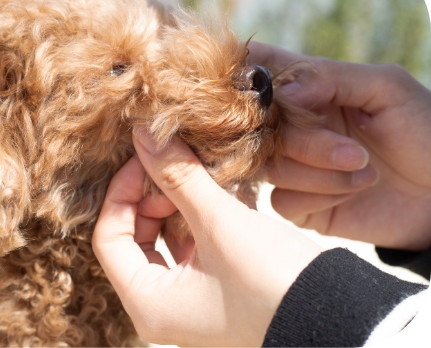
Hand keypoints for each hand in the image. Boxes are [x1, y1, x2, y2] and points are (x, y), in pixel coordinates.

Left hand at [92, 128, 321, 346]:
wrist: (342, 319)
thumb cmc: (275, 283)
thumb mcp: (220, 224)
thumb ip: (179, 175)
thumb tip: (144, 132)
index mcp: (148, 304)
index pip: (108, 237)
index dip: (122, 191)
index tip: (148, 158)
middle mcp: (162, 307)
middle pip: (133, 236)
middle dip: (152, 196)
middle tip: (178, 166)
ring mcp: (189, 300)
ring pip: (164, 237)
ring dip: (179, 202)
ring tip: (203, 175)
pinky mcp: (214, 289)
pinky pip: (192, 245)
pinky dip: (200, 217)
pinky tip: (221, 193)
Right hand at [249, 42, 430, 250]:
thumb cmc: (423, 131)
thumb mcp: (387, 88)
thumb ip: (332, 77)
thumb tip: (281, 90)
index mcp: (310, 89)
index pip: (260, 70)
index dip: (246, 74)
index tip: (257, 88)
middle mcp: (295, 126)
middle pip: (263, 128)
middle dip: (308, 144)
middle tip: (357, 153)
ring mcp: (296, 166)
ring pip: (272, 167)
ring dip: (322, 174)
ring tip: (367, 173)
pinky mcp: (301, 204)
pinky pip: (283, 201)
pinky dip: (319, 198)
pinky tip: (353, 192)